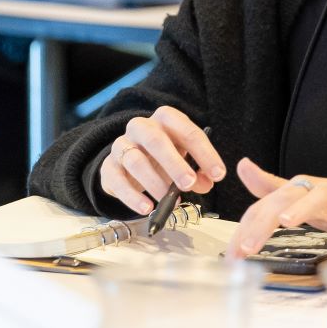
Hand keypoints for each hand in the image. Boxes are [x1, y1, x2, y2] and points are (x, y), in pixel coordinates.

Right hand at [99, 106, 225, 215]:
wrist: (130, 160)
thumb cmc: (166, 156)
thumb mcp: (186, 159)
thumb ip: (199, 171)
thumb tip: (207, 182)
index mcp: (166, 119)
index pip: (188, 132)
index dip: (205, 154)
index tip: (218, 175)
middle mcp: (141, 127)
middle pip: (156, 141)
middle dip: (175, 164)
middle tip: (189, 184)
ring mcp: (122, 145)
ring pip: (135, 161)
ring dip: (154, 182)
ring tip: (169, 200)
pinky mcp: (108, 167)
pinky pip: (117, 181)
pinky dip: (132, 197)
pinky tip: (147, 208)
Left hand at [229, 159, 326, 256]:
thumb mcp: (303, 198)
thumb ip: (272, 187)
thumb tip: (243, 167)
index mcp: (299, 192)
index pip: (266, 206)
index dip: (247, 227)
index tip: (233, 255)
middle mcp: (317, 192)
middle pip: (287, 198)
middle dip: (264, 221)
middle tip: (248, 247)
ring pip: (321, 196)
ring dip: (303, 207)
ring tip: (287, 221)